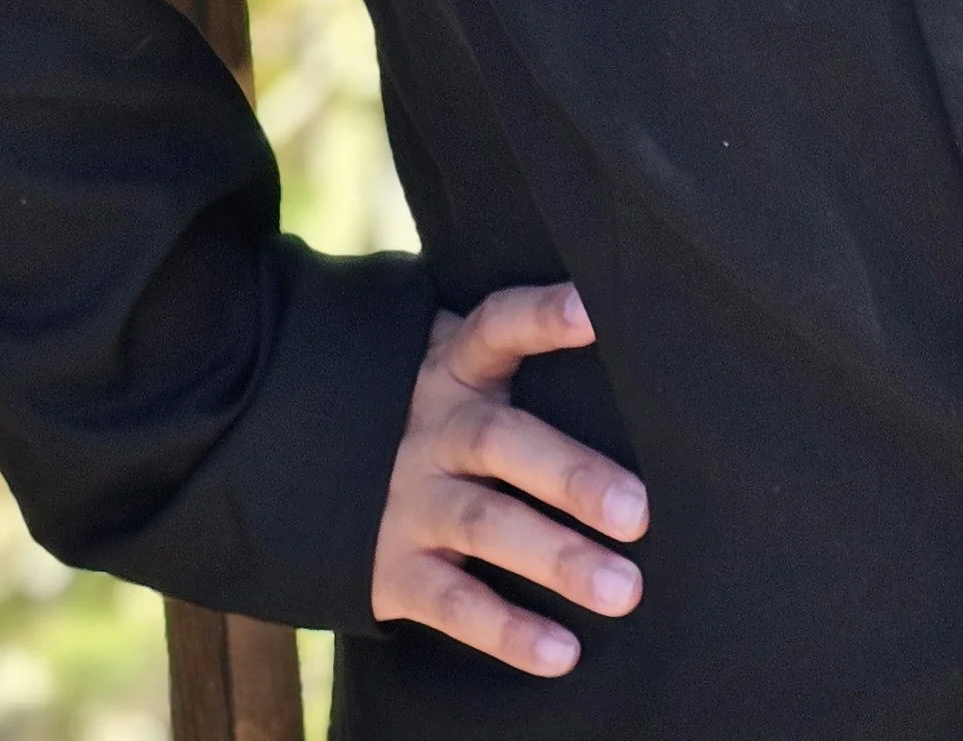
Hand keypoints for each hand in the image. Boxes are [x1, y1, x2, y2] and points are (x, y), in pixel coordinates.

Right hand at [371, 282, 647, 676]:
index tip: (595, 311)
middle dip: (571, 476)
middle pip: (500, 441)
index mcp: (456, 369)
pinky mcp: (392, 571)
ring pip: (483, 524)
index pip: (498, 328)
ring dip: (557, 558)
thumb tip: (651, 378)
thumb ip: (530, 373)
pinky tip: (563, 651)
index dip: (542, 316)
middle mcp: (432, 429)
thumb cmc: (442, 422)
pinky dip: (508, 631)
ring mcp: (407, 501)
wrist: (312, 481)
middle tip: (639, 512)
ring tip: (623, 589)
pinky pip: (452, 603)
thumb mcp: (466, 380)